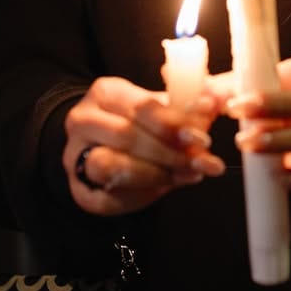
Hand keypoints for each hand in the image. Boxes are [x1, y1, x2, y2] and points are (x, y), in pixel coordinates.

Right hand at [63, 77, 224, 216]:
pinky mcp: (77, 188)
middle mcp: (83, 119)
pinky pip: (105, 198)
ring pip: (109, 165)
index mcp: (106, 92)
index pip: (143, 107)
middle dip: (170, 154)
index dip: (176, 125)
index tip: (204, 140)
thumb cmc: (139, 124)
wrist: (103, 146)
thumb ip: (189, 109)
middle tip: (201, 165)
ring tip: (185, 176)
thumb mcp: (163, 110)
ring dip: (154, 174)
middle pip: (127, 136)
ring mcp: (74, 154)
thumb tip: (216, 102)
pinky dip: (138, 196)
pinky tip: (162, 189)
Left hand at [209, 53, 290, 201]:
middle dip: (278, 126)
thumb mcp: (264, 82)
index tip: (237, 105)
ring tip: (253, 151)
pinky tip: (284, 180)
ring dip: (287, 148)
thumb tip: (194, 97)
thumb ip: (233, 87)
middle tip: (241, 138)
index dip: (272, 101)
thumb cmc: (285, 92)